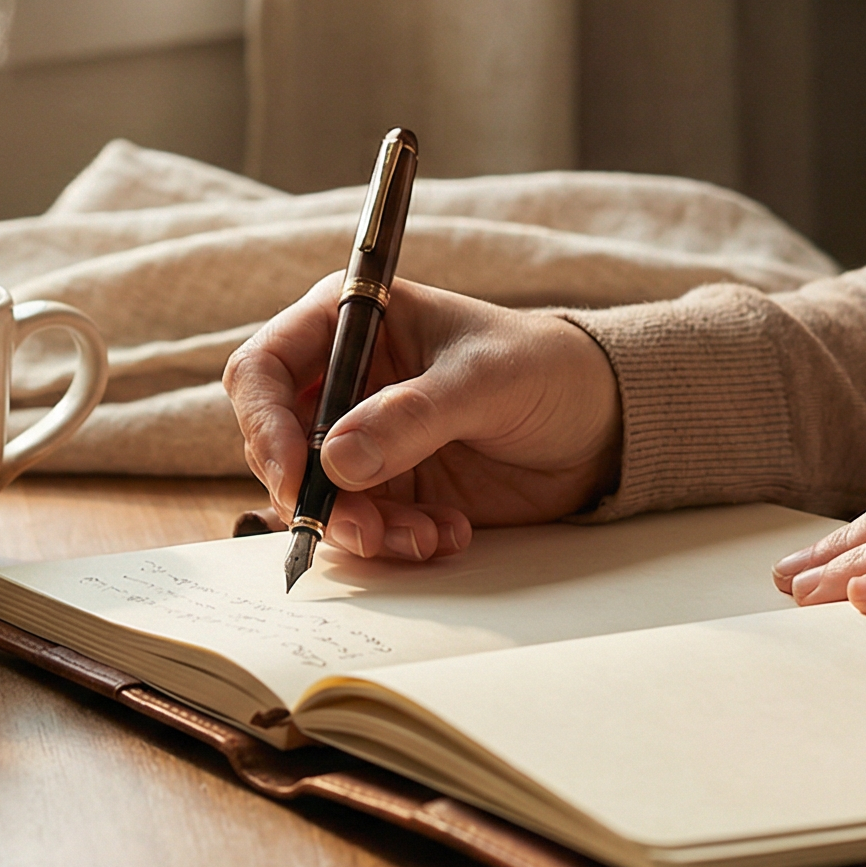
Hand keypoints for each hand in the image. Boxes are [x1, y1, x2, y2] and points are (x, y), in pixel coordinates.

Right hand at [222, 276, 621, 560]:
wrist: (601, 423)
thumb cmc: (546, 368)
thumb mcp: (484, 381)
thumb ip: (412, 417)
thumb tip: (337, 460)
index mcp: (351, 323)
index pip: (264, 369)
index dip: (265, 423)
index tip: (296, 475)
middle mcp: (343, 382)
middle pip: (276, 444)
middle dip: (313, 494)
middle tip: (365, 529)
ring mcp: (362, 440)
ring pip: (314, 496)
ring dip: (359, 529)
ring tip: (424, 537)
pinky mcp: (389, 489)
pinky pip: (361, 528)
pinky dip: (395, 543)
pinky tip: (448, 535)